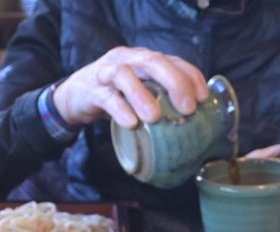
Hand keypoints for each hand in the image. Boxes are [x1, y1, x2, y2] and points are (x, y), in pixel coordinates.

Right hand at [52, 47, 207, 127]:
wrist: (76, 96)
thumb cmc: (117, 96)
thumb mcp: (141, 93)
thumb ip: (161, 100)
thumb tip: (192, 124)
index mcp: (144, 60)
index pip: (172, 60)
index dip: (190, 76)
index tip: (203, 97)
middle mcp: (127, 60)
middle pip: (152, 62)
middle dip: (174, 82)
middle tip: (187, 108)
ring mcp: (107, 72)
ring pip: (125, 75)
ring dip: (142, 95)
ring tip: (155, 117)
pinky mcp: (91, 90)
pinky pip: (106, 97)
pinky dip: (120, 109)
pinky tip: (131, 124)